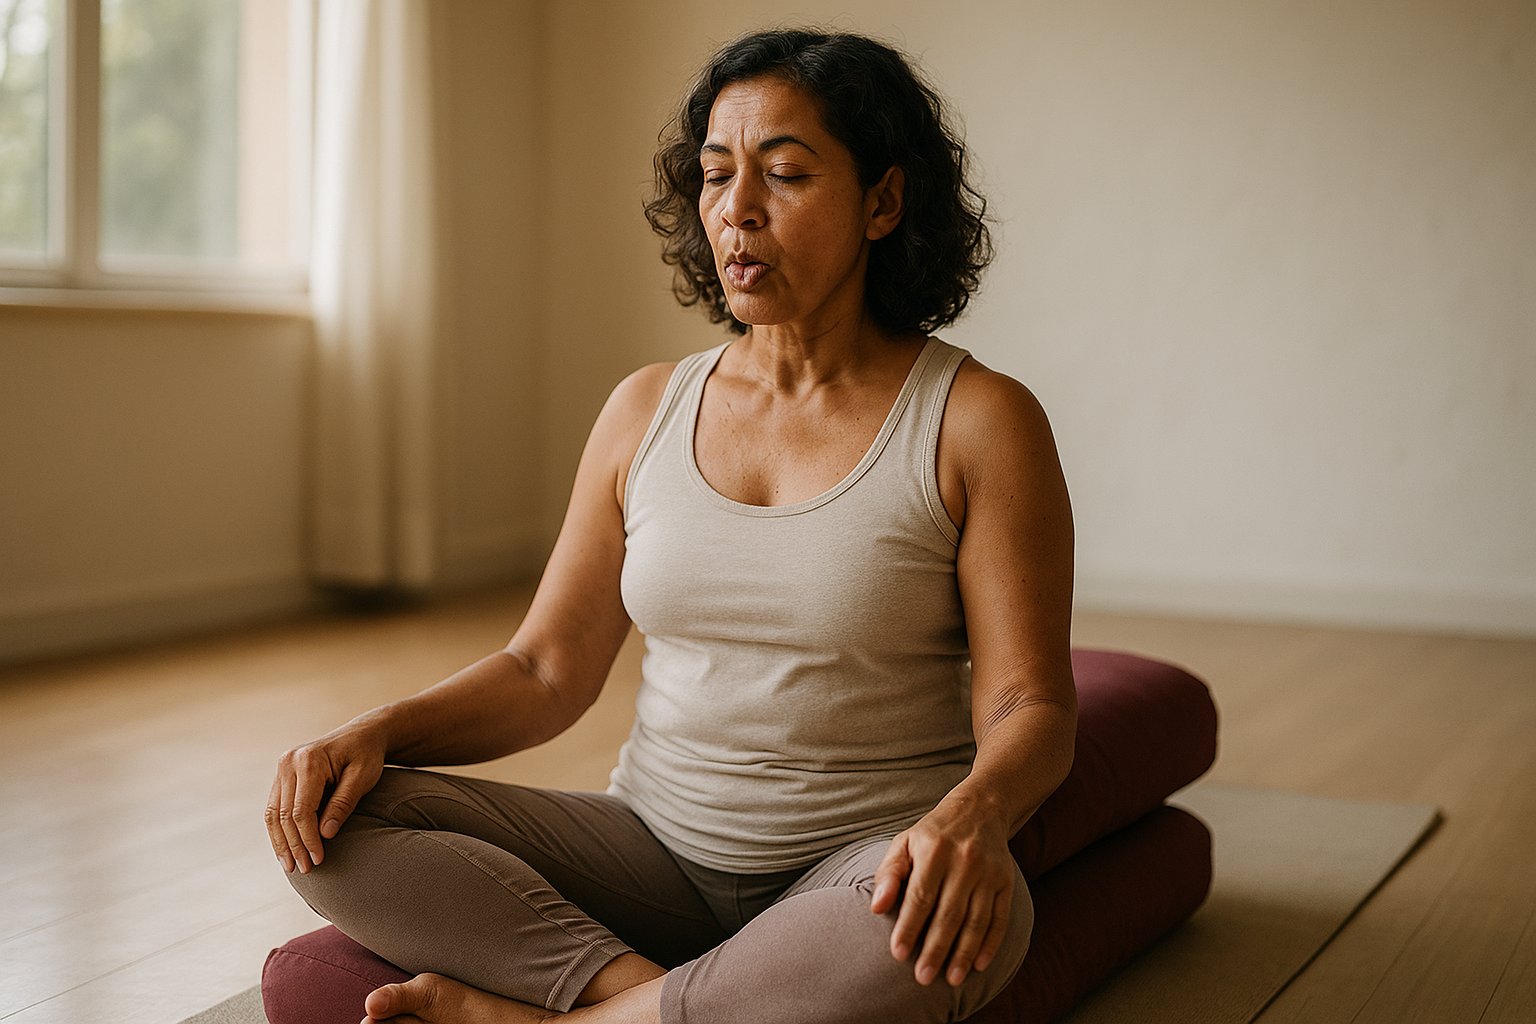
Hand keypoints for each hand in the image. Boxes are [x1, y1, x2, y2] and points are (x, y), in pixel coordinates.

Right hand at [264, 719, 385, 873]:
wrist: (362, 735)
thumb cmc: (367, 755)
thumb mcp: (363, 777)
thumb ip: (343, 803)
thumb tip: (325, 834)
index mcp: (309, 760)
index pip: (302, 810)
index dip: (308, 839)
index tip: (318, 860)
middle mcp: (289, 762)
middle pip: (284, 814)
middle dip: (294, 845)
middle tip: (304, 870)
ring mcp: (282, 768)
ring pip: (273, 813)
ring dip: (281, 842)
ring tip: (290, 866)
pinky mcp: (282, 776)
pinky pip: (274, 807)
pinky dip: (279, 830)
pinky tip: (286, 849)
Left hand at [870, 796, 1015, 986]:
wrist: (979, 810)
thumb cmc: (933, 835)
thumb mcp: (905, 843)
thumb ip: (889, 874)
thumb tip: (876, 908)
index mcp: (934, 851)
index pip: (920, 896)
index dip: (908, 927)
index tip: (898, 954)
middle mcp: (964, 861)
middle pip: (949, 913)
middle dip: (935, 949)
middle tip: (923, 977)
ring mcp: (989, 872)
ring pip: (976, 920)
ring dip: (963, 953)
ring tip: (952, 980)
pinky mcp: (1006, 882)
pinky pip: (1000, 918)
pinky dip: (990, 943)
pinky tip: (979, 964)